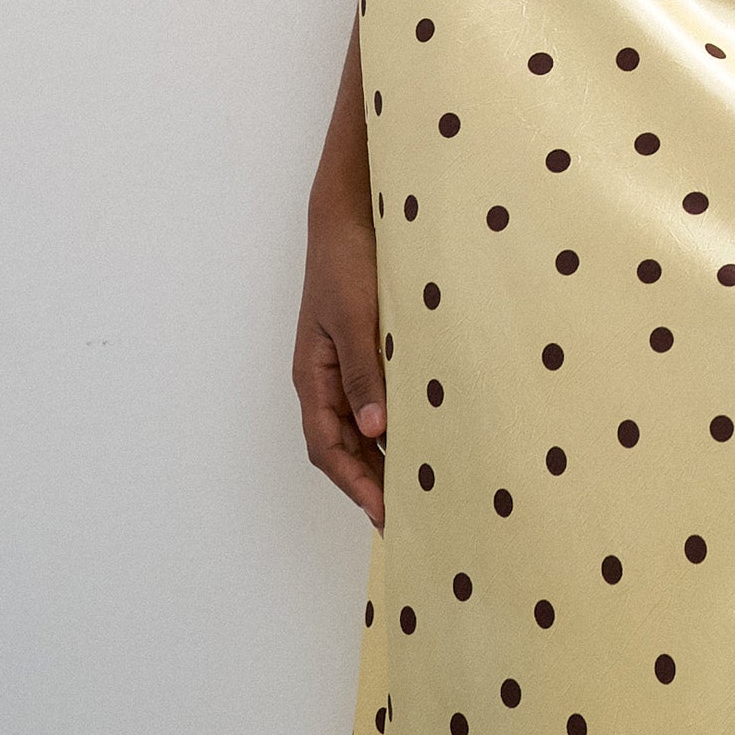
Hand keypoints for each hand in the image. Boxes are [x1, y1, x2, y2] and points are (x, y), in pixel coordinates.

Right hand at [293, 197, 386, 531]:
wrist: (348, 218)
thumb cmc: (346, 265)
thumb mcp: (355, 318)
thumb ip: (364, 371)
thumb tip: (376, 428)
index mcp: (312, 377)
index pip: (328, 446)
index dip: (355, 483)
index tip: (383, 513)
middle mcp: (325, 380)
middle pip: (342, 446)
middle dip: (368, 482)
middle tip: (405, 515)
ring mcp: (344, 367)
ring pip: (359, 427)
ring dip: (381, 458)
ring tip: (416, 488)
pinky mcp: (366, 352)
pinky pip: (375, 401)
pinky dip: (394, 425)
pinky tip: (421, 435)